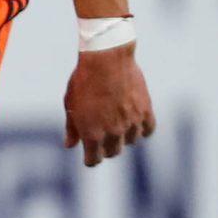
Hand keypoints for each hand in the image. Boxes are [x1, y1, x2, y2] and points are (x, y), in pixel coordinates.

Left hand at [63, 45, 153, 166]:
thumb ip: (72, 128)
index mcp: (92, 134)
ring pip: (130, 141)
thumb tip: (70, 145)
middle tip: (102, 137)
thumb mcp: (71, 104)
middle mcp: (113, 133)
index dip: (91, 159)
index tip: (90, 155)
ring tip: (116, 123)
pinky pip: (148, 130)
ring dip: (123, 137)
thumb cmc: (83, 80)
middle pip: (113, 152)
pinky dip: (142, 129)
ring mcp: (131, 123)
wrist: (106, 58)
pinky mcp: (145, 111)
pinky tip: (135, 122)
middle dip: (106, 148)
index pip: (94, 160)